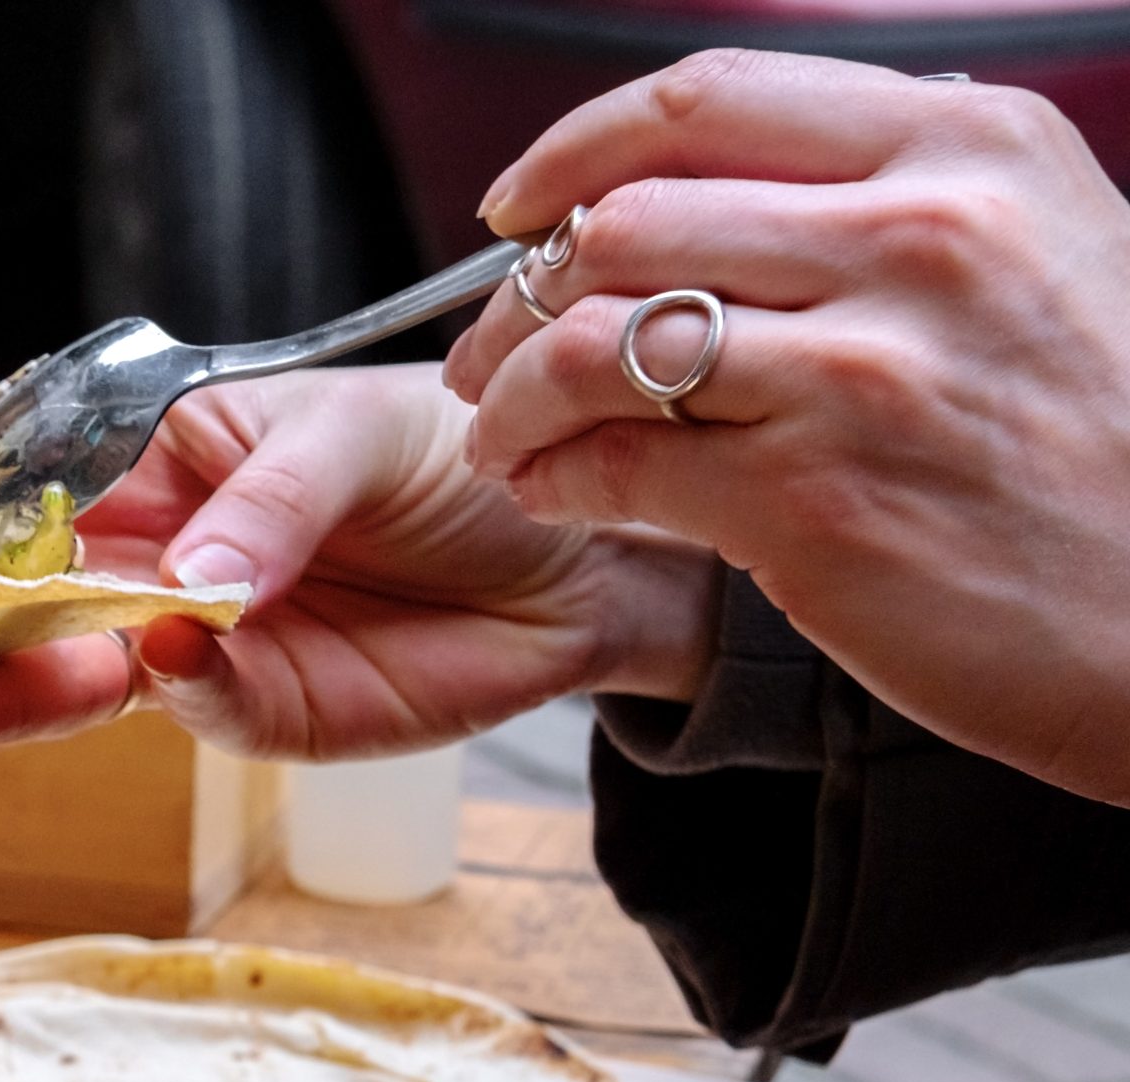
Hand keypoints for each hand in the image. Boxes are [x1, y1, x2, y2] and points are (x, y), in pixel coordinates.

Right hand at [0, 367, 715, 757]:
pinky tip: (144, 664)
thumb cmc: (468, 455)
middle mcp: (131, 539)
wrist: (585, 560)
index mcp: (138, 438)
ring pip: (30, 663)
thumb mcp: (365, 438)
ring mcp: (170, 632)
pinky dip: (145, 693)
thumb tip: (187, 596)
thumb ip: (265, 505)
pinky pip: (160, 707)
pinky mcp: (236, 710)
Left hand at [448, 49, 1129, 803]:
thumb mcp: (1041, 257)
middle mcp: (920, 238)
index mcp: (970, 151)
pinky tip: (549, 492)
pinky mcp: (813, 505)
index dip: (573, 150)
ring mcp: (862, 373)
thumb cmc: (1102, 448)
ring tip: (503, 433)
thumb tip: (718, 185)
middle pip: (626, 221)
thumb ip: (896, 202)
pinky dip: (551, 478)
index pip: (708, 101)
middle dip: (519, 294)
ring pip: (594, 343)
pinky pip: (615, 467)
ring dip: (513, 394)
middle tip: (489, 353)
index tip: (518, 204)